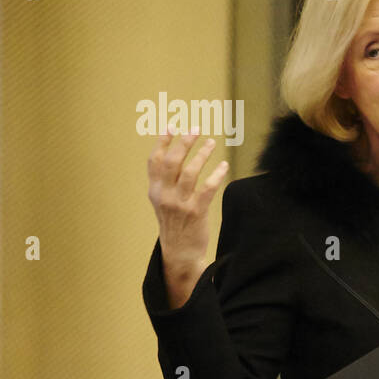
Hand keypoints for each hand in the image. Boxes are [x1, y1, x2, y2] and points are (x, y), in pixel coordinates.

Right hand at [147, 132, 228, 307]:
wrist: (180, 252)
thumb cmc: (174, 224)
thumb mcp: (162, 202)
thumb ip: (164, 182)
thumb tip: (170, 156)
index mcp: (155, 191)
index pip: (155, 162)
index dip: (162, 142)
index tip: (172, 126)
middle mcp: (164, 195)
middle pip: (172, 162)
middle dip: (184, 143)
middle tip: (195, 128)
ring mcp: (180, 204)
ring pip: (190, 172)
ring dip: (202, 154)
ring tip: (212, 142)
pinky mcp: (196, 212)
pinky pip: (208, 188)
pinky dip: (216, 174)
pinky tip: (224, 165)